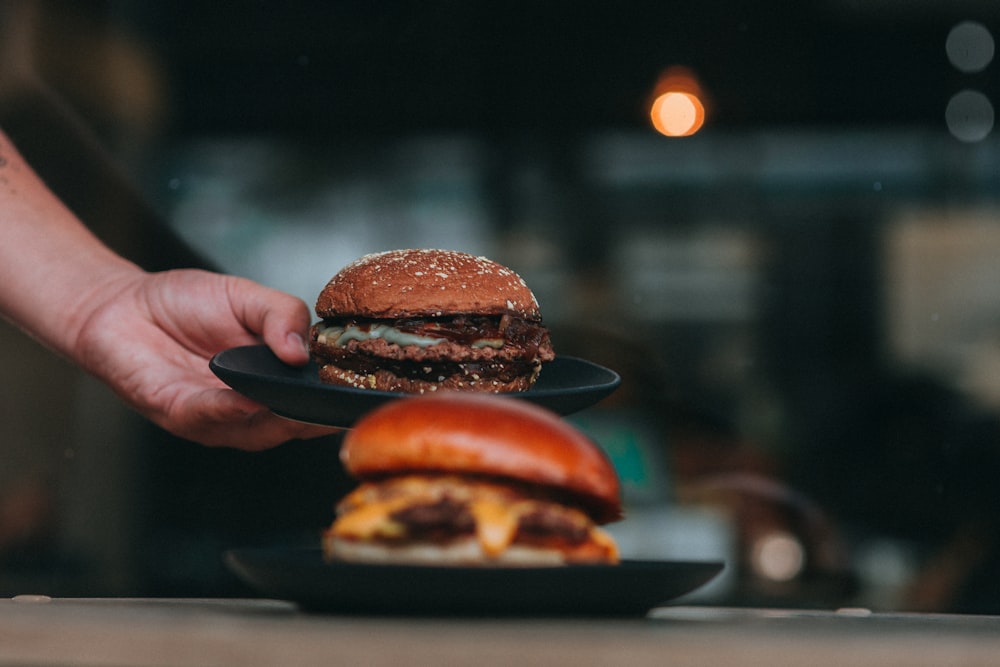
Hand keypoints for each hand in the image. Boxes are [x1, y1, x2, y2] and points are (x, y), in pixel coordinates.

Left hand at [71, 268, 336, 449]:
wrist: (121, 304)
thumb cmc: (185, 303)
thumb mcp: (247, 297)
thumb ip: (283, 314)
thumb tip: (305, 351)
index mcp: (275, 383)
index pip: (318, 400)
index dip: (342, 398)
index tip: (368, 390)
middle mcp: (251, 409)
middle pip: (296, 425)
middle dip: (318, 416)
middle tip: (339, 402)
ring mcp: (217, 418)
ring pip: (260, 430)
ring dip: (280, 417)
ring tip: (299, 401)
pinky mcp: (179, 414)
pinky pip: (211, 417)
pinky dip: (230, 410)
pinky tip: (246, 398)